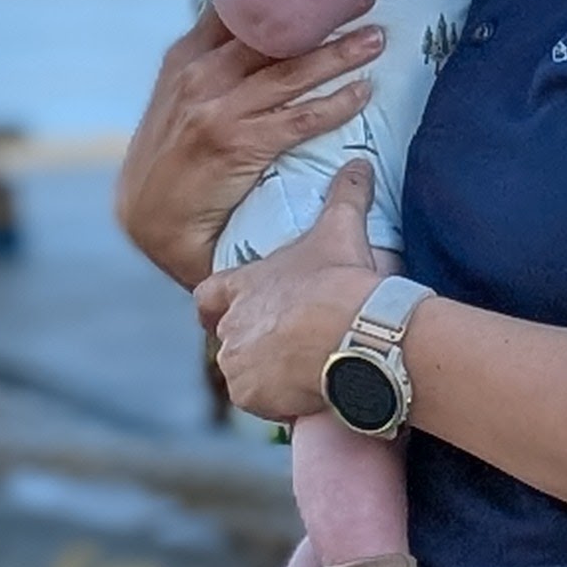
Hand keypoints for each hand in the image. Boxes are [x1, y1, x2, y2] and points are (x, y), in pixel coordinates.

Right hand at [114, 14, 384, 290]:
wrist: (149, 221)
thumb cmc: (169, 160)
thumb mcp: (176, 100)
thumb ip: (210, 67)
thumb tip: (255, 36)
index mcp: (184, 58)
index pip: (237, 9)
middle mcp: (199, 76)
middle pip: (271, 34)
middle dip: (322, 14)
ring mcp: (218, 110)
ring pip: (291, 72)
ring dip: (340, 54)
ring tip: (376, 40)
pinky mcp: (237, 145)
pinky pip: (299, 119)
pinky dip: (335, 104)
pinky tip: (362, 94)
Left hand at [196, 161, 381, 422]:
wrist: (355, 333)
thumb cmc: (342, 280)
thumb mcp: (341, 230)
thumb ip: (346, 195)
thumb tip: (359, 162)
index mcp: (241, 286)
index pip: (207, 296)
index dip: (216, 305)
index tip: (226, 312)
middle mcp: (231, 326)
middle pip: (230, 340)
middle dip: (256, 343)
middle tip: (291, 345)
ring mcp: (237, 363)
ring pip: (245, 374)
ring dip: (268, 375)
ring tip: (306, 370)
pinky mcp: (251, 396)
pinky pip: (260, 403)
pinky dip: (280, 402)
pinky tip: (309, 391)